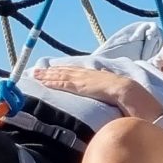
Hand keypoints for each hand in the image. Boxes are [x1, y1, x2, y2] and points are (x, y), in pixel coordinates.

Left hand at [33, 65, 148, 114]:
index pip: (75, 71)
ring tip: (35, 74)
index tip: (53, 70)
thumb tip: (106, 82)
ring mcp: (81, 80)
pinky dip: (52, 82)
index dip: (63, 70)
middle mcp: (86, 75)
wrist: (126, 91)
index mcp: (94, 75)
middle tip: (37, 70)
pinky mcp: (79, 86)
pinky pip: (62, 83)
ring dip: (47, 75)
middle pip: (64, 71)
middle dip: (50, 71)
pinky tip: (43, 82)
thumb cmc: (123, 93)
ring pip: (60, 76)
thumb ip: (107, 84)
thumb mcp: (113, 87)